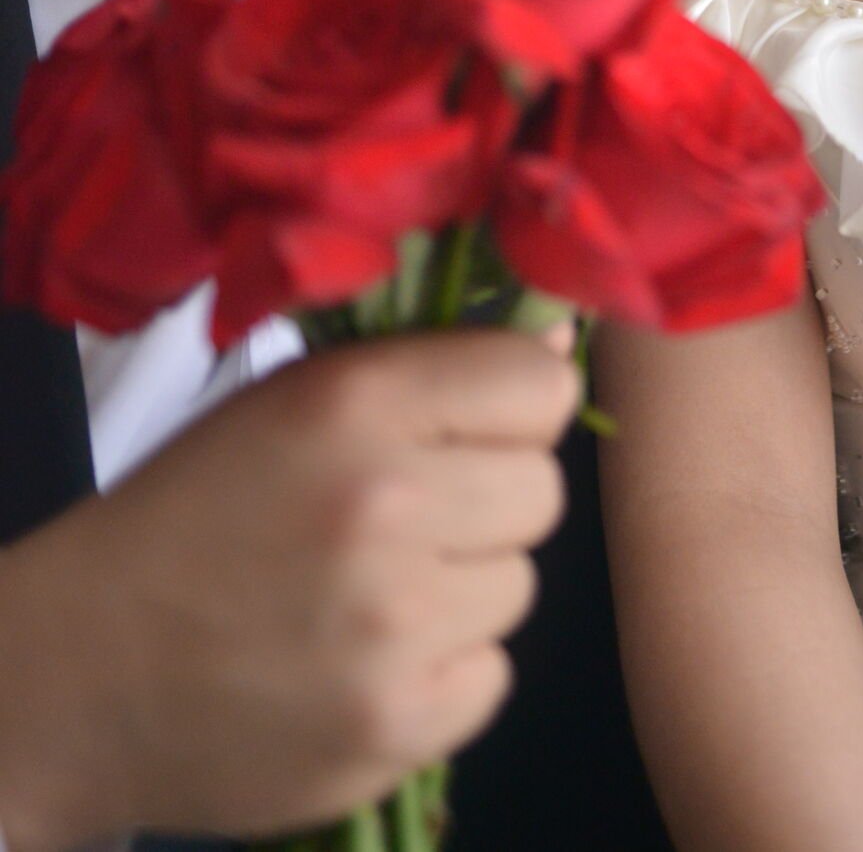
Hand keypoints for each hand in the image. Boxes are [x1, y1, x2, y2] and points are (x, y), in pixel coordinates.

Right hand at [0, 327, 577, 851]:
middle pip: (542, 489)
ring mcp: (393, 628)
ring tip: (371, 594)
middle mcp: (385, 508)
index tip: (469, 429)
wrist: (84, 669)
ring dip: (464, 587)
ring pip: (519, 584)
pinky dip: (444, 673)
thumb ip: (427, 369)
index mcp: (358, 405)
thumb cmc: (196, 513)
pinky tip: (368, 660)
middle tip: (408, 520)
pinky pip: (492, 677)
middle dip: (488, 500)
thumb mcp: (293, 401)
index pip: (538, 384)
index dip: (512, 406)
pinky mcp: (395, 727)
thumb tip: (562, 351)